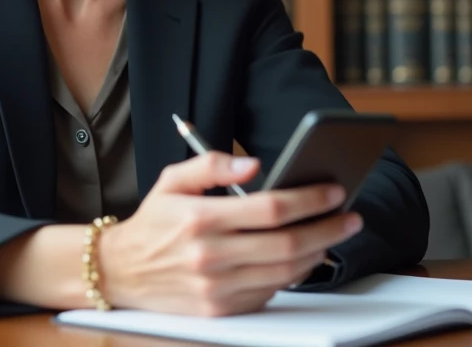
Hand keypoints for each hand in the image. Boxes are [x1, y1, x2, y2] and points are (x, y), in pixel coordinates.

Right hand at [98, 151, 362, 316]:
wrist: (120, 272)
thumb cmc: (153, 222)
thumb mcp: (171, 180)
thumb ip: (211, 164)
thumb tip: (253, 163)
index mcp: (201, 219)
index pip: (270, 208)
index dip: (309, 199)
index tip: (334, 191)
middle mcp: (210, 256)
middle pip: (287, 243)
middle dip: (328, 228)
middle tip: (351, 216)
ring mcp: (217, 288)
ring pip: (285, 272)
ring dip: (319, 253)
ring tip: (334, 234)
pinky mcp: (221, 309)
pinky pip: (271, 291)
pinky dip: (294, 274)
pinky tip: (305, 257)